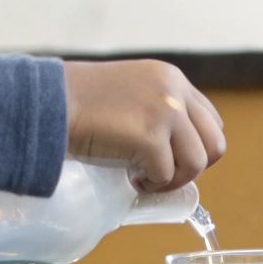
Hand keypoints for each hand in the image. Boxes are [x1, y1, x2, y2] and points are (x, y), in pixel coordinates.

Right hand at [63, 60, 224, 191]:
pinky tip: (131, 180)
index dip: (195, 147)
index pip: (210, 120)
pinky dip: (151, 185)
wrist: (47, 103)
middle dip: (192, 167)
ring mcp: (165, 111)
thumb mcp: (129, 93)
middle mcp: (175, 90)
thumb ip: (155, 108)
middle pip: (215, 143)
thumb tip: (175, 147)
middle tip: (162, 175)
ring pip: (197, 163)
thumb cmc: (78, 104)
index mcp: (171, 78)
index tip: (170, 159)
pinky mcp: (150, 135)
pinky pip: (166, 174)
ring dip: (173, 180)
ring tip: (145, 180)